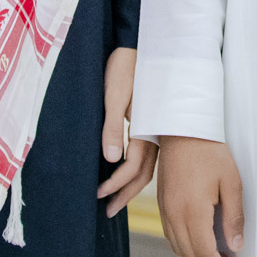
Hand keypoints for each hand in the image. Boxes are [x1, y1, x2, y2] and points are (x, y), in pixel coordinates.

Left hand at [94, 47, 158, 216]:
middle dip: (125, 195)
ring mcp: (157, 130)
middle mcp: (155, 134)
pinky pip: (148, 155)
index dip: (115, 185)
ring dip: (131, 185)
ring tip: (116, 200)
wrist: (141, 44)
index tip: (99, 196)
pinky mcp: (154, 123)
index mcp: (146, 128)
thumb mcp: (115, 95)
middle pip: (143, 174)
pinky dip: (137, 170)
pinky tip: (126, 172)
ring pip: (147, 166)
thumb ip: (113, 127)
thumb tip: (111, 159)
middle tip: (108, 212)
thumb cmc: (125, 67)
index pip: (132, 168)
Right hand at [157, 135, 243, 256]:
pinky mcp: (161, 203)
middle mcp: (174, 214)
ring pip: (177, 247)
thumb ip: (233, 217)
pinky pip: (169, 234)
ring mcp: (164, 209)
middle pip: (189, 255)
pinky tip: (197, 242)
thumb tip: (235, 245)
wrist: (182, 129)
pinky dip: (183, 246)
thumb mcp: (231, 182)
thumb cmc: (209, 151)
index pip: (204, 253)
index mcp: (192, 211)